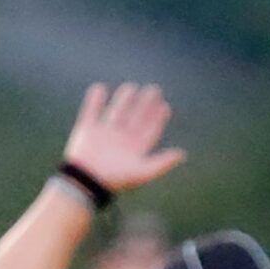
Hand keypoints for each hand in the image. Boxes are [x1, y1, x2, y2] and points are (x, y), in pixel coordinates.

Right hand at [62, 82, 185, 194]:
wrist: (87, 181)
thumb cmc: (116, 179)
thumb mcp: (143, 172)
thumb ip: (162, 163)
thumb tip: (182, 154)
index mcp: (135, 148)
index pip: (149, 130)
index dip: (158, 119)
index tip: (164, 106)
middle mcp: (121, 139)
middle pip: (135, 118)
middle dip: (145, 104)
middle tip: (154, 89)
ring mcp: (104, 133)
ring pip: (116, 112)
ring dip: (124, 100)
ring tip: (131, 87)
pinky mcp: (87, 130)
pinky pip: (91, 111)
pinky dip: (95, 100)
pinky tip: (100, 88)